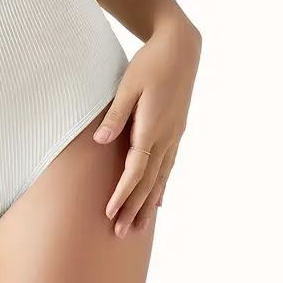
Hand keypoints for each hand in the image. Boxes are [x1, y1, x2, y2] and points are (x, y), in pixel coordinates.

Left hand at [93, 14, 200, 238]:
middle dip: (134, 208)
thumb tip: (100, 140)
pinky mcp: (177, 130)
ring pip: (161, 177)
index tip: (110, 213)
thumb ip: (114, 114)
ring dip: (149, 203)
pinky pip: (169, 165)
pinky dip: (162, 185)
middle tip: (121, 234)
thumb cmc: (150, 63)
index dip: (122, 194)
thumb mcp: (128, 85)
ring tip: (140, 226)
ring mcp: (174, 135)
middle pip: (148, 181)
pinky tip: (159, 198)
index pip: (135, 170)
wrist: (181, 48)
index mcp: (152, 128)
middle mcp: (166, 137)